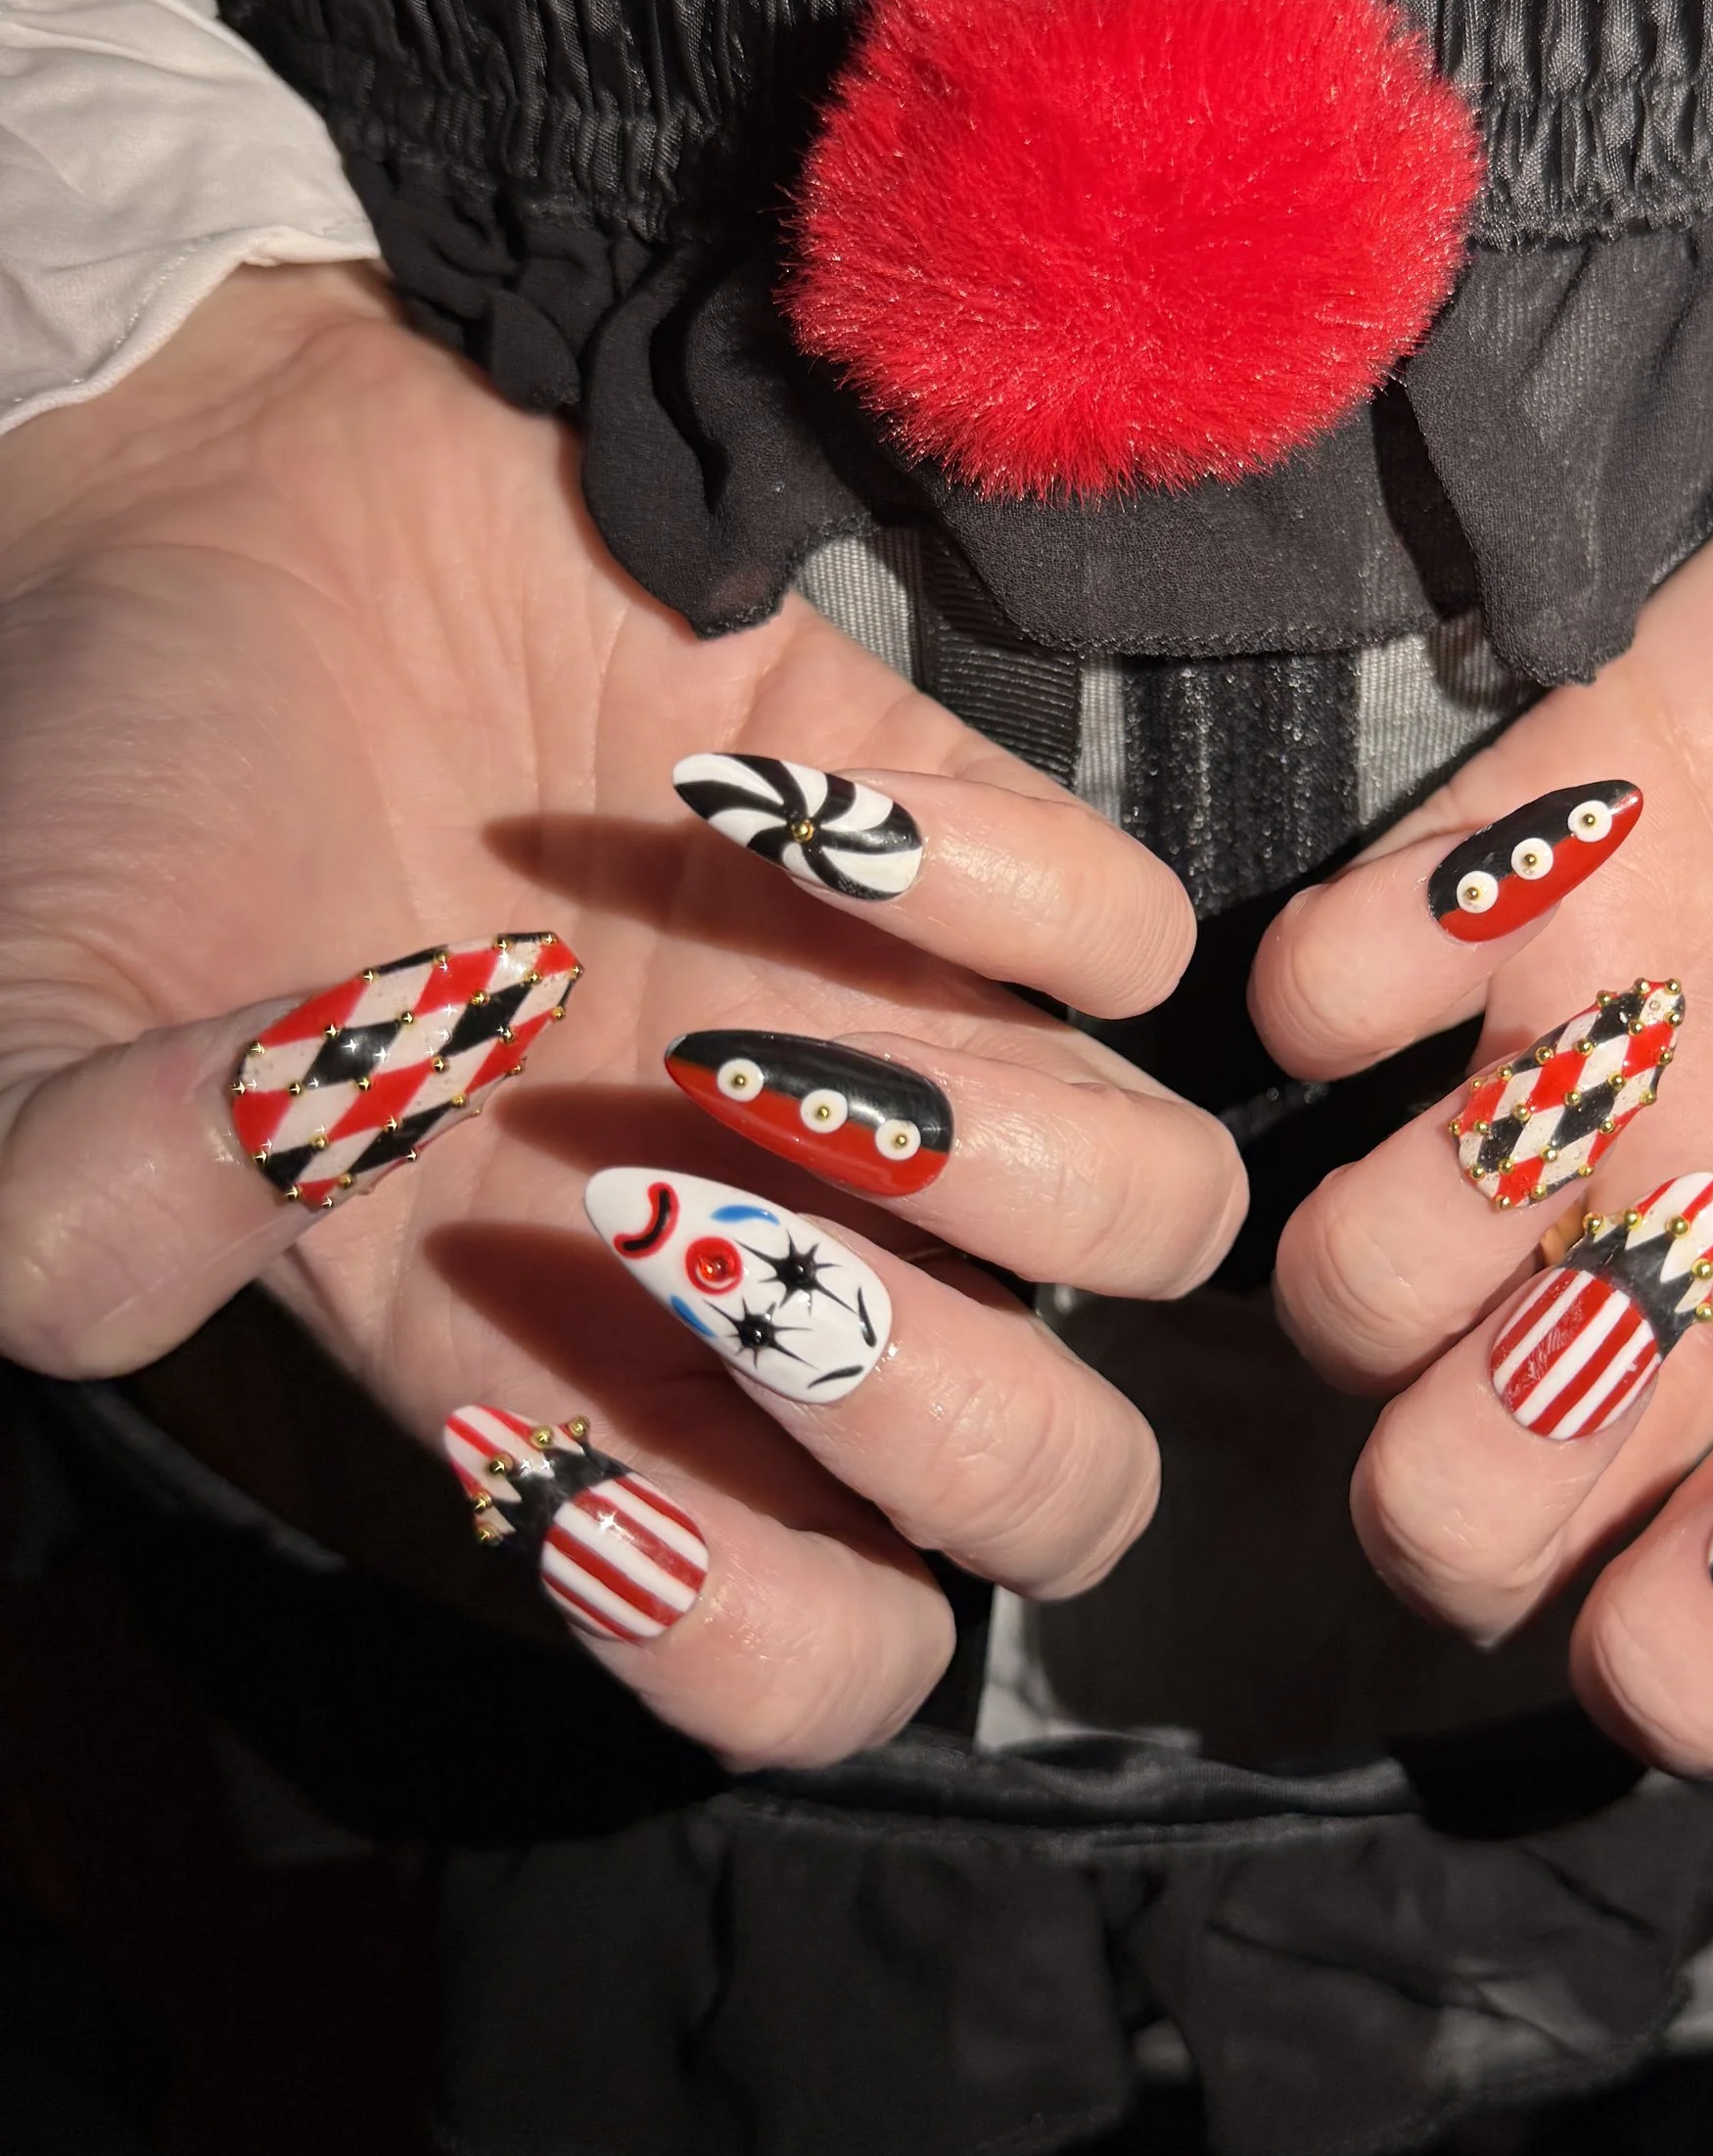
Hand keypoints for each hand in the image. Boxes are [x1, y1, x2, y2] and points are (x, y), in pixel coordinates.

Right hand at [0, 269, 1242, 1762]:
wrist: (211, 508)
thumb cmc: (117, 805)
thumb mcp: (30, 1031)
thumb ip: (77, 1200)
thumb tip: (256, 1161)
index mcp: (575, 1366)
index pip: (820, 1648)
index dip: (766, 1632)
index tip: (585, 1465)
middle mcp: (777, 1234)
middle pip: (1063, 1480)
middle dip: (944, 1420)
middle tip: (705, 1233)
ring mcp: (890, 1036)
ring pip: (1156, 1217)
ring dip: (993, 1159)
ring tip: (740, 1027)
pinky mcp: (951, 825)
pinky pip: (1142, 935)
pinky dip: (999, 886)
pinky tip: (762, 809)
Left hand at [1257, 323, 1712, 1771]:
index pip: (1704, 1655)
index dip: (1678, 1628)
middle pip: (1458, 1509)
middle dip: (1468, 1466)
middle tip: (1603, 1297)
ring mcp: (1617, 1059)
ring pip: (1345, 1282)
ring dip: (1392, 1229)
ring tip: (1568, 1089)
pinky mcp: (1541, 852)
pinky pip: (1313, 984)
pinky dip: (1352, 963)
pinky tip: (1526, 898)